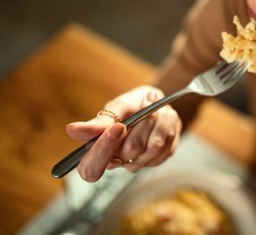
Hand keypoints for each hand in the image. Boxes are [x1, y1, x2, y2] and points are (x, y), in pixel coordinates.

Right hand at [65, 85, 180, 181]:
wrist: (158, 103)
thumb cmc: (132, 105)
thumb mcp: (116, 107)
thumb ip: (100, 122)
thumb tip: (71, 130)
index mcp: (98, 151)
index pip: (91, 169)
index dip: (103, 150)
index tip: (118, 126)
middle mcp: (117, 161)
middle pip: (130, 151)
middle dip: (142, 123)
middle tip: (146, 102)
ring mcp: (139, 162)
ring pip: (152, 148)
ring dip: (158, 121)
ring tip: (156, 108)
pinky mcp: (158, 159)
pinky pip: (166, 146)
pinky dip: (168, 126)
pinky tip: (164, 118)